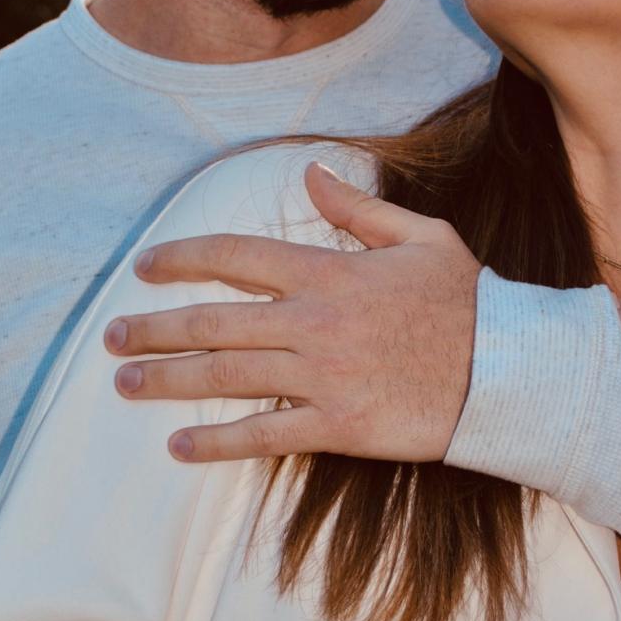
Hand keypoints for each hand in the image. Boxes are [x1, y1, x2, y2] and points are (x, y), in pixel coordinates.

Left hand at [104, 162, 480, 464]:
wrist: (508, 372)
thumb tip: (310, 174)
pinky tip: (179, 446)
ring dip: (167, 380)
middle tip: (111, 336)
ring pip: (225, 377)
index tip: (146, 268)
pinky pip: (263, 435)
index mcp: (329, 272)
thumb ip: (358, 209)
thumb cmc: (468, 302)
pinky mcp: (337, 425)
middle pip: (213, 322)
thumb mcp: (421, 236)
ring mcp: (322, 376)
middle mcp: (313, 322)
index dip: (183, 260)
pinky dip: (216, 442)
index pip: (236, 257)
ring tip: (125, 382)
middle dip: (153, 328)